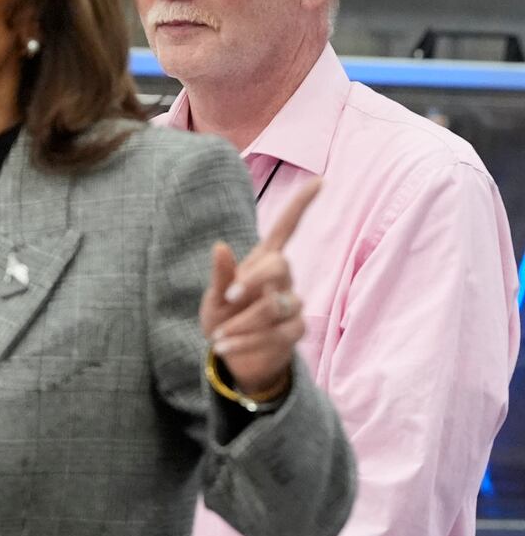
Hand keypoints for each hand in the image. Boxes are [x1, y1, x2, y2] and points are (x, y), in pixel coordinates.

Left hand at [200, 179, 320, 397]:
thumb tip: (220, 246)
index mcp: (264, 261)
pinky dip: (247, 341)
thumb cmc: (224, 316)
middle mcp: (283, 279)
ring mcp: (293, 304)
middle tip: (227, 297)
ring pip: (277, 306)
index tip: (319, 180)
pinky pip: (277, 334)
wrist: (233, 354)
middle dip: (252, 280)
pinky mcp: (295, 330)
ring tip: (217, 335)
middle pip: (281, 266)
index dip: (301, 205)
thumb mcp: (215, 296)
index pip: (286, 228)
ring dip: (244, 322)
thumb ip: (221, 274)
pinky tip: (223, 348)